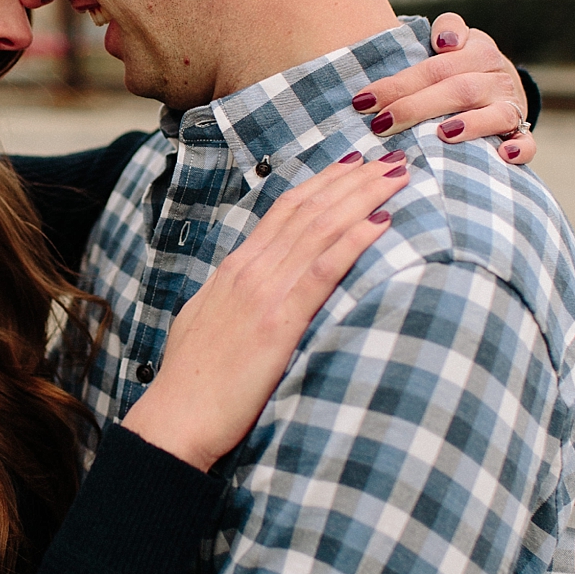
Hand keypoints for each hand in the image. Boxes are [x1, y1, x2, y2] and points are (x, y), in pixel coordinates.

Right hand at [123, 148, 405, 470]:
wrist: (176, 416)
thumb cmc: (192, 380)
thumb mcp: (207, 321)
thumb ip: (234, 297)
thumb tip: (253, 288)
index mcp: (236, 268)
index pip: (286, 210)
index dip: (325, 183)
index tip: (356, 164)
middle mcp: (251, 270)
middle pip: (310, 209)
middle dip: (354, 179)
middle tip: (392, 157)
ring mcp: (264, 293)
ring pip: (320, 229)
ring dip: (362, 198)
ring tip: (397, 176)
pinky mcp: (279, 324)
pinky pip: (322, 273)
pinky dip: (352, 243)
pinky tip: (379, 224)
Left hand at [353, 13, 534, 163]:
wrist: (506, 83)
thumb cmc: (463, 64)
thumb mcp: (454, 39)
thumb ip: (445, 31)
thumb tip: (442, 43)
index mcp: (477, 49)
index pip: (435, 65)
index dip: (400, 82)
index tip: (365, 100)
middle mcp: (496, 76)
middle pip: (457, 89)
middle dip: (416, 107)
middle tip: (381, 124)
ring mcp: (512, 105)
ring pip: (494, 113)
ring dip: (470, 124)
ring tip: (441, 134)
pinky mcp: (522, 131)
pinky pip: (528, 142)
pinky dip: (519, 148)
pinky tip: (503, 155)